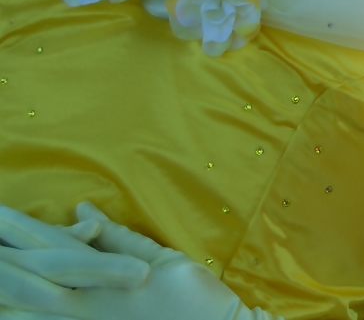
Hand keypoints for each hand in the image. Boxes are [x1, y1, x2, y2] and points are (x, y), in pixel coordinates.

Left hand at [0, 202, 282, 319]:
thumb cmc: (193, 298)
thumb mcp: (161, 259)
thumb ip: (118, 238)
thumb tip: (82, 208)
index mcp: (99, 276)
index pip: (50, 243)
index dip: (18, 227)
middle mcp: (80, 304)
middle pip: (27, 273)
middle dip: (3, 252)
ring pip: (23, 307)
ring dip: (6, 287)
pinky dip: (19, 315)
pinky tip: (7, 307)